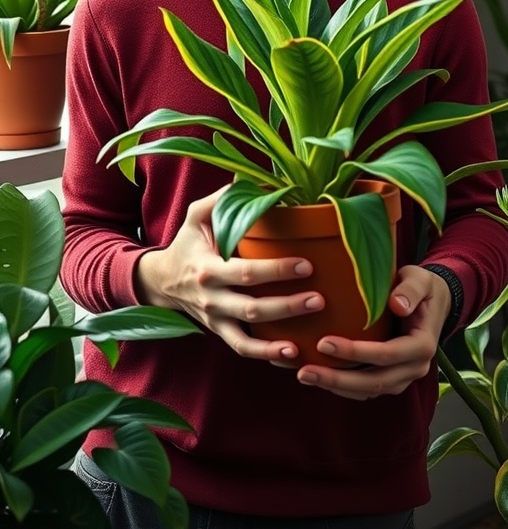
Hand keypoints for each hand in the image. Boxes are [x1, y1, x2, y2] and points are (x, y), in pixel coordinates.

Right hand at [135, 188, 324, 362]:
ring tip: (307, 340)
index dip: (276, 271)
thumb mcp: (196, 215)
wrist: (161, 280)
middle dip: (287, 306)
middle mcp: (211, 298)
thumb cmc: (187, 243)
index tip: (306, 265)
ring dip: (277, 343)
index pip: (245, 271)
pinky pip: (242, 349)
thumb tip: (251, 178)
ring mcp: (215, 320)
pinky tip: (293, 356)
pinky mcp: (220, 332)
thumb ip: (221, 198)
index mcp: (207, 267)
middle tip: (320, 298)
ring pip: (246, 338)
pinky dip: (266, 356)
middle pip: (251, 307)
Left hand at [295, 264, 451, 399]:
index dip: (355, 352)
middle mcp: (415, 367)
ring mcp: (403, 377)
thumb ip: (410, 290)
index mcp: (422, 345)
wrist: (432, 302)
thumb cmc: (422, 287)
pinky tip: (317, 375)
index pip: (387, 354)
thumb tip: (397, 305)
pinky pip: (365, 390)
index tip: (324, 342)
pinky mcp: (390, 379)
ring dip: (336, 387)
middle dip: (338, 379)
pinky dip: (341, 387)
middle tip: (305, 371)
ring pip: (368, 391)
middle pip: (375, 382)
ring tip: (304, 375)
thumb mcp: (420, 280)